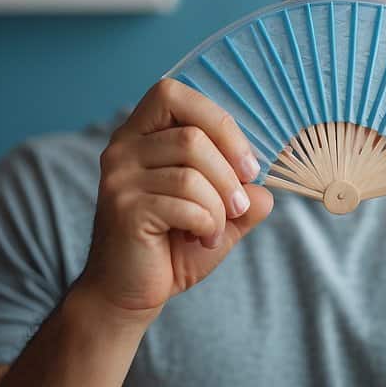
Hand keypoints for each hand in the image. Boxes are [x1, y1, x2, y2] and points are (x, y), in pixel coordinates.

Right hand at [75, 78, 274, 323]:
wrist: (128, 293)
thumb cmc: (173, 246)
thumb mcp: (218, 213)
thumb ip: (243, 193)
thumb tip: (266, 189)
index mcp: (141, 134)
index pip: (172, 93)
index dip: (218, 121)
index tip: (247, 163)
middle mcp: (122, 148)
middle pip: (193, 137)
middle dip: (229, 174)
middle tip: (238, 205)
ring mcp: (119, 178)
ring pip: (192, 172)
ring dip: (219, 206)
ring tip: (216, 229)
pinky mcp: (124, 208)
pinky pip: (185, 203)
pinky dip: (207, 224)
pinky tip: (202, 239)